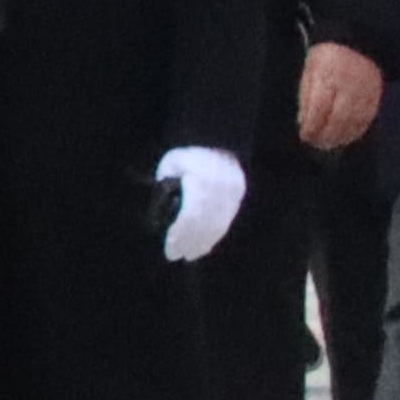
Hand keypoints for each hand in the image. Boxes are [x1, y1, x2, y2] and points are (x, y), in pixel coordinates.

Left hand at [152, 145, 243, 264]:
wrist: (218, 143)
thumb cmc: (189, 155)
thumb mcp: (172, 163)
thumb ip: (166, 183)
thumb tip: (161, 206)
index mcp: (202, 181)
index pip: (191, 214)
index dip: (180, 234)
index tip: (171, 248)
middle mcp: (220, 190)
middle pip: (204, 224)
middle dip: (189, 242)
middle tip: (176, 256)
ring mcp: (232, 194)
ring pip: (217, 225)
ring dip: (202, 243)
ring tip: (190, 256)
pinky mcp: (237, 197)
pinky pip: (226, 221)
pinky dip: (214, 236)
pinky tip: (204, 246)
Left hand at [294, 41, 383, 155]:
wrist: (356, 42)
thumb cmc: (328, 56)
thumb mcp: (310, 69)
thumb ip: (306, 95)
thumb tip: (303, 121)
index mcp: (328, 76)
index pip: (319, 107)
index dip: (312, 125)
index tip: (305, 135)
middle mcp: (347, 85)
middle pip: (338, 118)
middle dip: (327, 135)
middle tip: (317, 144)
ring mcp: (364, 91)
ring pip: (354, 121)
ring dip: (341, 136)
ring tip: (330, 144)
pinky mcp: (375, 95)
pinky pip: (367, 118)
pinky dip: (357, 130)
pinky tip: (347, 137)